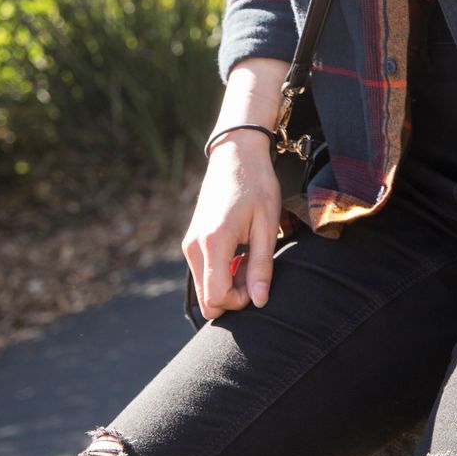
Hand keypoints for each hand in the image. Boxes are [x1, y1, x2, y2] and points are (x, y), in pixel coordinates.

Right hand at [181, 132, 282, 319]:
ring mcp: (189, 243)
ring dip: (228, 284)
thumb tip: (259, 301)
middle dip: (233, 296)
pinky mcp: (191, 241)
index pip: (217, 297)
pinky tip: (239, 254)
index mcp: (213, 241)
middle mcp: (194, 246)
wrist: (236, 153)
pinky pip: (203, 273)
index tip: (258, 282)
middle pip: (207, 300)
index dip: (240, 301)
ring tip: (250, 258)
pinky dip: (221, 273)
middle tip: (255, 271)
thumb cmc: (256, 184)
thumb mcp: (266, 225)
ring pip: (204, 288)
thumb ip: (261, 266)